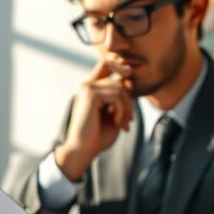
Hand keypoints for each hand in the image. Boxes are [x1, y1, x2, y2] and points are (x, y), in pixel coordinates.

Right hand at [54, 59, 134, 180]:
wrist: (83, 151)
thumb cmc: (98, 136)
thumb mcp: (114, 114)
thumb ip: (120, 98)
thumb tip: (129, 80)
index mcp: (90, 88)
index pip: (106, 63)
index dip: (120, 65)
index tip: (131, 77)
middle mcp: (86, 85)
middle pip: (118, 77)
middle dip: (129, 98)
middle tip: (129, 120)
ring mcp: (87, 88)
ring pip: (120, 87)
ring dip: (127, 108)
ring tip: (123, 124)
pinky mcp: (90, 95)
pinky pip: (117, 95)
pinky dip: (122, 111)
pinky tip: (118, 123)